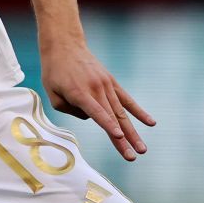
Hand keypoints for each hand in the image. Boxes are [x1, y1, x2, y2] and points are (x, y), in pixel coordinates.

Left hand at [40, 38, 154, 160]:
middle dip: (124, 139)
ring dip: (133, 132)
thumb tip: (91, 117)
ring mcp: (106, 85)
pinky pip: (127, 100)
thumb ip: (69, 110)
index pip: (97, 112)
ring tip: (142, 149)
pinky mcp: (112, 83)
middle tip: (133, 157)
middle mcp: (96, 89)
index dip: (108, 125)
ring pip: (122, 113)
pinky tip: (151, 123)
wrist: (65, 45)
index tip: (119, 136)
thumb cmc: (54, 72)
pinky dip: (139, 112)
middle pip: (113, 118)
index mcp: (79, 93)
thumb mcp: (53, 94)